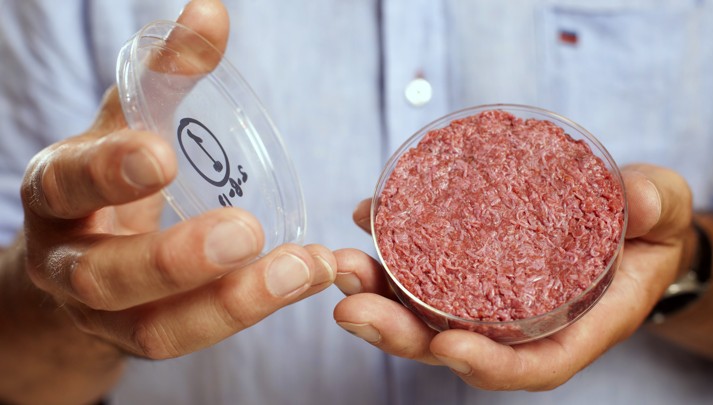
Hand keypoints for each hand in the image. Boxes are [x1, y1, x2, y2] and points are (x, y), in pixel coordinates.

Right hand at [20, 0, 335, 359]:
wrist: (77, 256)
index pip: (68, 183)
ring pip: (155, 331)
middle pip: (106, 277)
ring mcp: (104, 315)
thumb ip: (165, 75)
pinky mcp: (144, 340)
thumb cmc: (108, 180)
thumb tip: (211, 12)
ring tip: (304, 267)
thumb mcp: (128, 123)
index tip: (161, 153)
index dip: (109, 172)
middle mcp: (68, 262)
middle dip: (176, 259)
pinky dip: (253, 312)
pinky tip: (305, 277)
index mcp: (58, 193)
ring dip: (233, 304)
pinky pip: (194, 339)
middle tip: (246, 231)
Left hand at [333, 164, 691, 389]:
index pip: (529, 364)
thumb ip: (654, 207)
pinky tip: (365, 219)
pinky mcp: (469, 267)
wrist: (626, 220)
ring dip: (377, 295)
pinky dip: (390, 251)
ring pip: (425, 312)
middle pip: (454, 344)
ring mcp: (489, 297)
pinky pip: (423, 270)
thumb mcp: (662, 212)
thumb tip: (639, 202)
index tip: (445, 347)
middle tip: (352, 307)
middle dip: (400, 334)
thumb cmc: (648, 228)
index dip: (487, 364)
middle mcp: (521, 322)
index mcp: (573, 325)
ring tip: (343, 267)